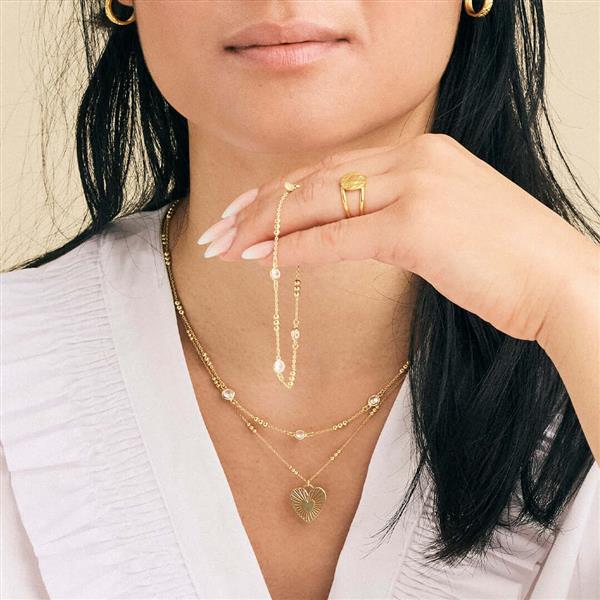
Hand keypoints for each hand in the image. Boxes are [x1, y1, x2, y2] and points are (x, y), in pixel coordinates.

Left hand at [203, 133, 596, 345]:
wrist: (560, 281)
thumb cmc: (506, 261)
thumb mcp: (446, 222)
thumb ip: (397, 216)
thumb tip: (349, 231)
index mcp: (422, 154)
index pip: (332, 167)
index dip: (282, 190)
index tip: (245, 212)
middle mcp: (416, 159)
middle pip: (316, 178)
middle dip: (258, 206)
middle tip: (218, 229)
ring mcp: (417, 187)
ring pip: (319, 202)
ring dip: (265, 228)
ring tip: (225, 248)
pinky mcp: (417, 225)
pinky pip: (339, 236)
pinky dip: (295, 249)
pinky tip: (261, 261)